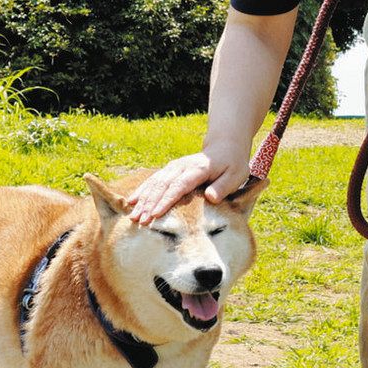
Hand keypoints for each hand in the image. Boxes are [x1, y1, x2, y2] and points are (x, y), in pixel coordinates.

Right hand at [126, 145, 250, 223]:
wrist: (224, 147)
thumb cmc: (232, 165)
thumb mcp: (236, 175)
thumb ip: (223, 187)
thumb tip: (210, 197)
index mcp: (198, 169)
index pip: (179, 186)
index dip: (166, 200)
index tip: (156, 214)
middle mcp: (181, 166)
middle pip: (162, 185)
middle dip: (149, 203)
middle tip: (140, 221)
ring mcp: (173, 167)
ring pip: (154, 183)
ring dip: (142, 200)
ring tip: (133, 216)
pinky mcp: (169, 170)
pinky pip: (152, 181)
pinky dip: (141, 191)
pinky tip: (131, 202)